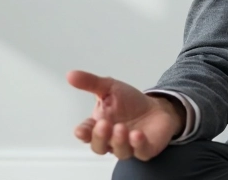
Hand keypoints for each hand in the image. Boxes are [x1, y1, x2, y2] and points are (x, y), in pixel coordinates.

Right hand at [66, 70, 184, 160]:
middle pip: (99, 146)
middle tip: (104, 124)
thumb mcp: (109, 87)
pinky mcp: (145, 149)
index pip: (86, 134)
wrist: (157, 107)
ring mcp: (128, 147)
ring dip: (118, 141)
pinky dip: (138, 145)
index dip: (83, 133)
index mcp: (98, 126)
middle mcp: (110, 140)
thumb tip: (70, 75)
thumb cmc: (130, 101)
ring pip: (119, 151)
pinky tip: (137, 135)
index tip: (81, 130)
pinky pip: (140, 152)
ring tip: (121, 128)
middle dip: (100, 137)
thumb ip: (90, 83)